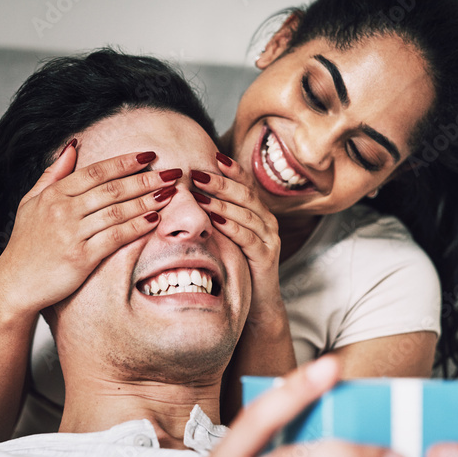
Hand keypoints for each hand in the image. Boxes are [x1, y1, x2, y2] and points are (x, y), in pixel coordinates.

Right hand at [0, 143, 182, 313]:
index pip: (96, 171)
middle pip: (112, 189)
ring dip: (147, 200)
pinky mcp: (81, 257)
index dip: (124, 162)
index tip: (149, 155)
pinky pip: (115, 237)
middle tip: (172, 172)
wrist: (15, 284)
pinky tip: (154, 220)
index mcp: (53, 194)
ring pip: (117, 211)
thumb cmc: (26, 244)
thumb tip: (73, 145)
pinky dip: (136, 227)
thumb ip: (53, 174)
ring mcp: (71, 234)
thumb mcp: (31, 202)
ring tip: (169, 193)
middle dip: (146, 179)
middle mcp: (62, 210)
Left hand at [191, 154, 283, 321]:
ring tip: (199, 194)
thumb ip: (215, 215)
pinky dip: (231, 227)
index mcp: (258, 212)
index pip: (245, 184)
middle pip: (244, 194)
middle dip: (221, 182)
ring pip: (246, 213)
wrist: (257, 301)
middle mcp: (267, 221)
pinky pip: (248, 237)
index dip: (231, 169)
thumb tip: (187, 193)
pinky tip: (215, 221)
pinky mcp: (267, 256)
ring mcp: (270, 238)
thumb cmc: (236, 265)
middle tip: (197, 173)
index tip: (212, 155)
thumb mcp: (225, 236)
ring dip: (221, 202)